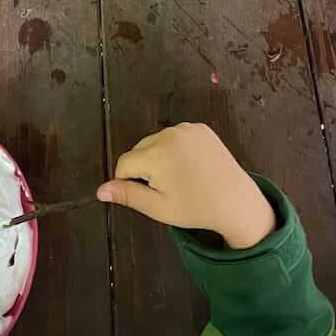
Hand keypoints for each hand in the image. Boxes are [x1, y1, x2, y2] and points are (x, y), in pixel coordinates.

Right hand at [97, 122, 275, 248]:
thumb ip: (127, 195)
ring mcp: (186, 128)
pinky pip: (175, 136)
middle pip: (139, 150)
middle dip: (145, 168)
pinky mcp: (200, 127)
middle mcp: (169, 134)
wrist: (235, 200)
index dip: (130, 181)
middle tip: (167, 189)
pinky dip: (176, 149)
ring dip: (159, 157)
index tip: (149, 195)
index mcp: (156, 154)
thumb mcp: (157, 207)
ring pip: (156, 142)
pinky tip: (190, 166)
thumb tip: (100, 190)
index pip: (124, 163)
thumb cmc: (195, 208)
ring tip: (179, 178)